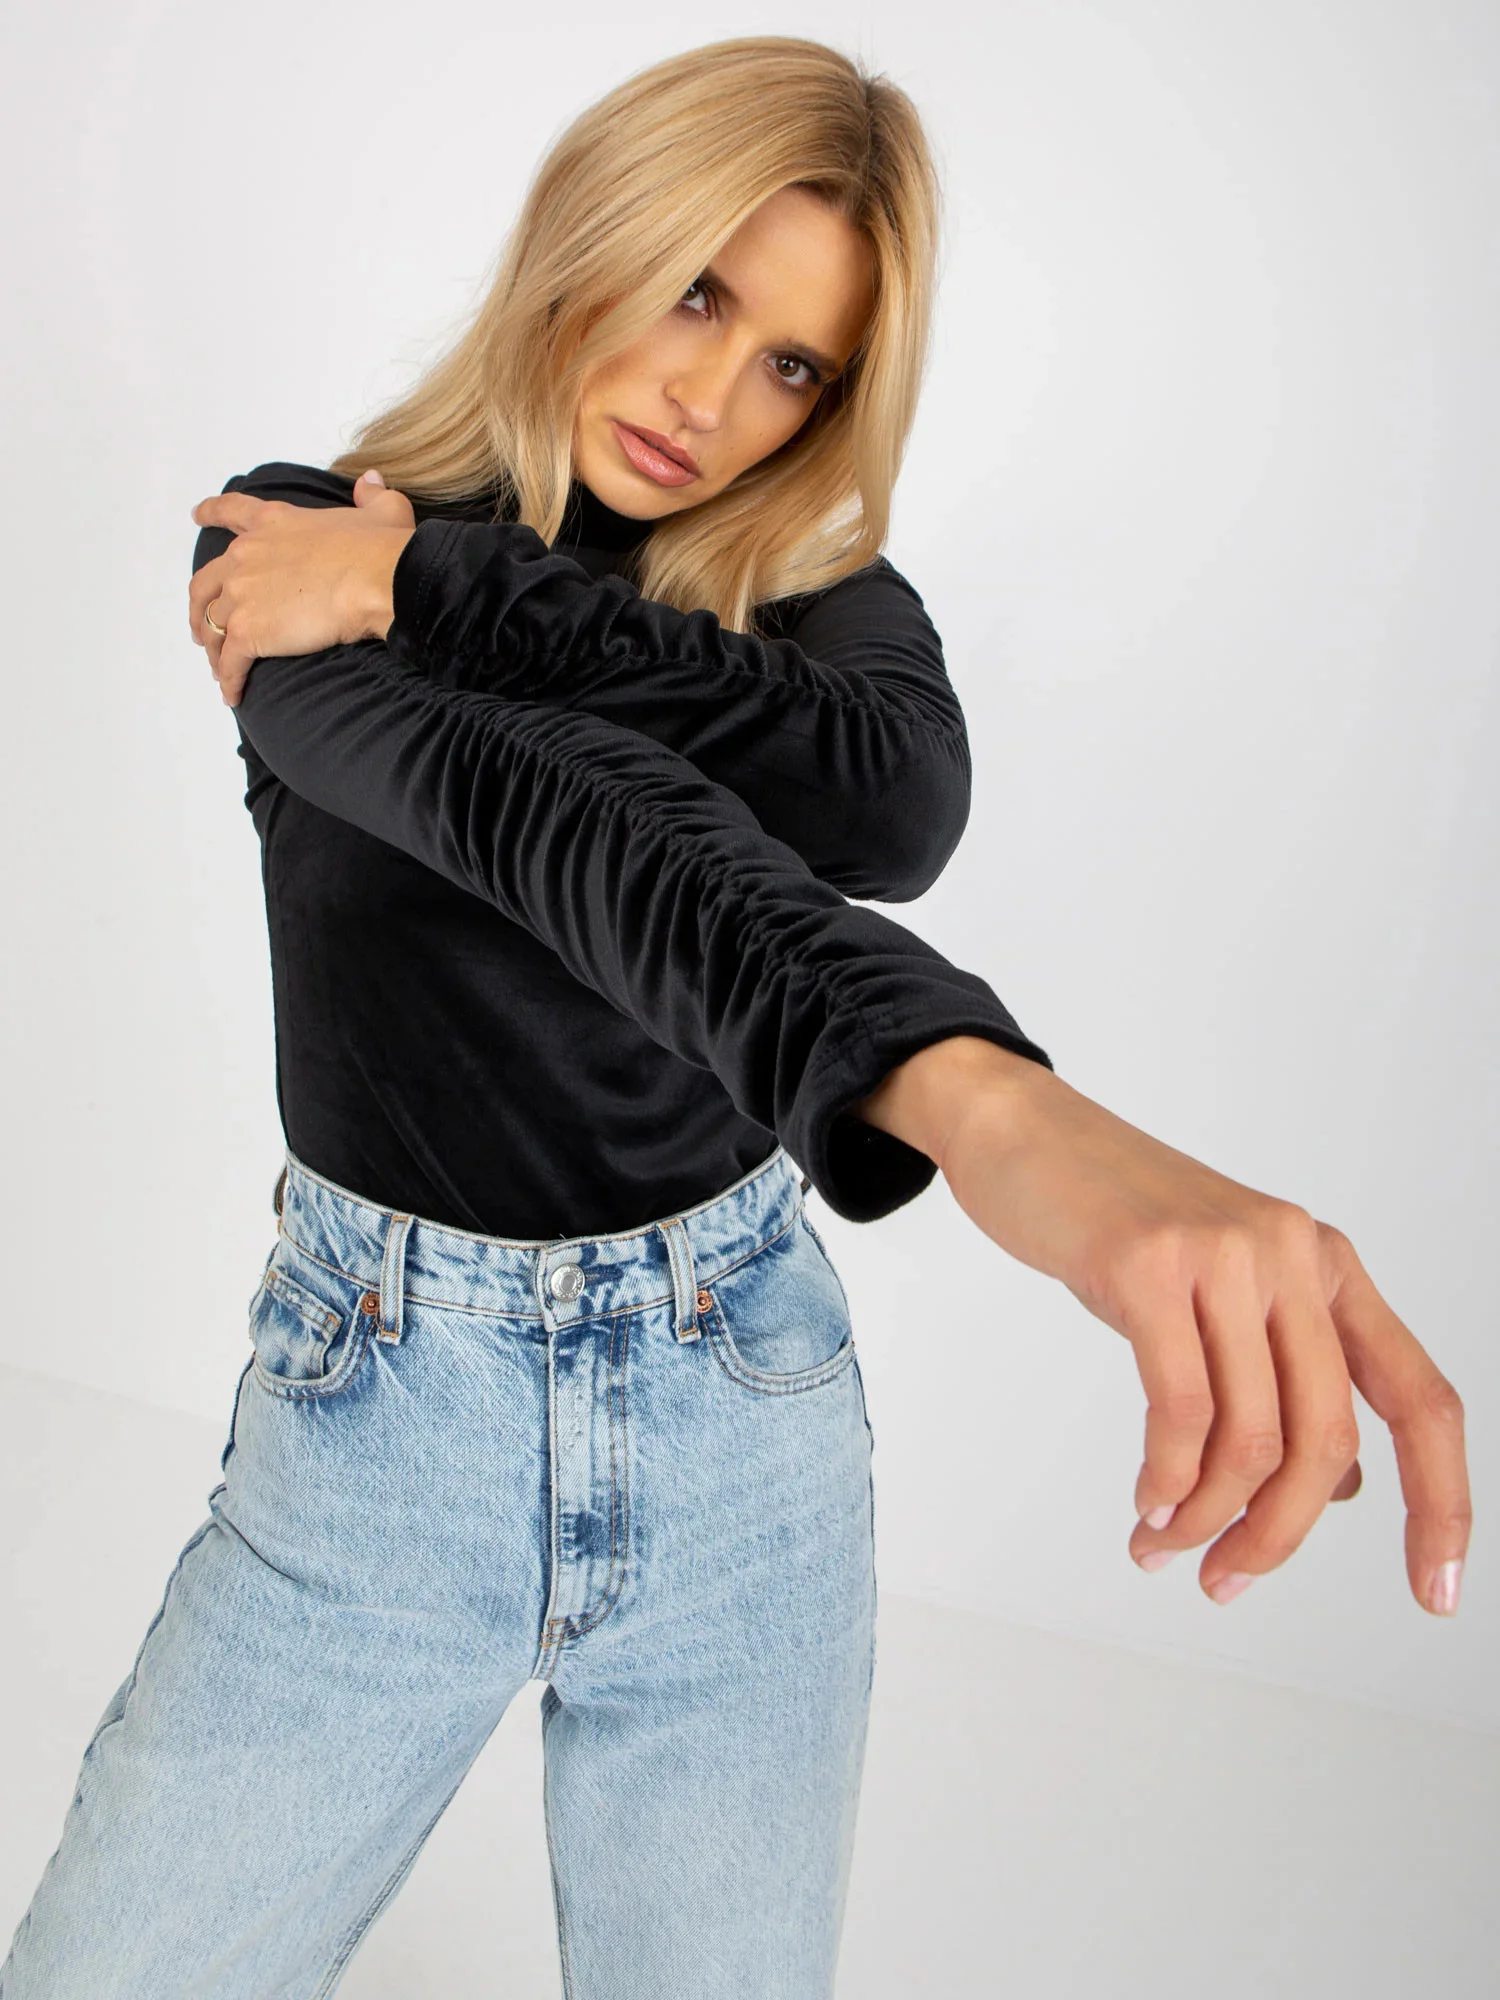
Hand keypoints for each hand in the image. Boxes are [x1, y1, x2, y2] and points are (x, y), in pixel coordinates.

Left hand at [189, 470, 416, 705]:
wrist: (377, 579)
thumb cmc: (380, 548)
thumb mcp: (383, 509)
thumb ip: (371, 494)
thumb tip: (371, 479)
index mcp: (274, 522)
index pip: (232, 512)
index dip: (211, 513)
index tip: (196, 516)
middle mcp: (247, 555)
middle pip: (206, 582)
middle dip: (200, 606)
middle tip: (203, 623)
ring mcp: (242, 594)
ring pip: (212, 625)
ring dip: (213, 647)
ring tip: (218, 665)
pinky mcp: (248, 631)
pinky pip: (229, 661)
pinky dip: (228, 679)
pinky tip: (232, 694)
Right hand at [856, 1038, 1469, 1615]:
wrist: (1024, 1131)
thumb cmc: (1116, 1220)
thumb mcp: (1222, 1291)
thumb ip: (1285, 1374)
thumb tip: (1340, 1489)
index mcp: (1327, 1265)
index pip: (1422, 1398)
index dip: (1442, 1503)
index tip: (1435, 1592)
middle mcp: (1292, 1253)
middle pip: (1326, 1441)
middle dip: (1278, 1535)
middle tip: (1226, 1581)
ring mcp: (1223, 1254)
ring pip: (1251, 1437)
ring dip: (1206, 1518)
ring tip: (1162, 1544)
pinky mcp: (1147, 1264)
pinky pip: (1179, 1408)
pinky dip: (1166, 1478)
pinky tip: (1145, 1503)